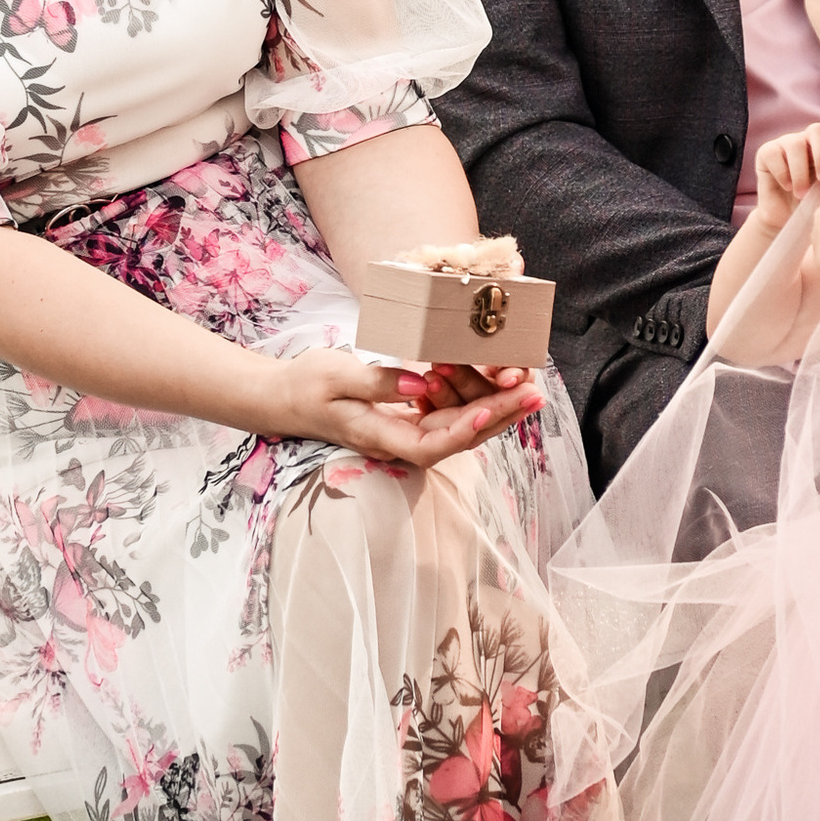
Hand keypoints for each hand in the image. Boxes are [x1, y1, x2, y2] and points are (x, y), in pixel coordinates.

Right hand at [252, 347, 542, 466]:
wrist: (286, 398)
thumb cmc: (307, 386)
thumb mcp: (335, 376)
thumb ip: (377, 382)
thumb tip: (419, 384)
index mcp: (383, 438)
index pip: (433, 444)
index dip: (465, 429)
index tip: (491, 409)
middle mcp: (402, 442)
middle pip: (460, 436)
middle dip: (499, 414)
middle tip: (533, 391)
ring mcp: (408, 431)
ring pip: (462, 424)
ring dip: (495, 405)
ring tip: (528, 384)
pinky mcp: (412, 417)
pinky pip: (451, 411)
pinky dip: (475, 394)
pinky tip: (495, 377)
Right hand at [752, 121, 819, 223]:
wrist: (787, 218)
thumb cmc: (813, 205)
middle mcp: (809, 141)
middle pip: (818, 130)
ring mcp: (787, 144)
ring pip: (795, 144)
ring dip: (801, 172)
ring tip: (802, 194)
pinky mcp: (767, 152)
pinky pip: (774, 153)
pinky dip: (783, 173)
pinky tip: (788, 187)